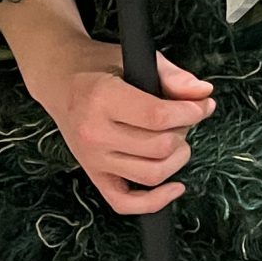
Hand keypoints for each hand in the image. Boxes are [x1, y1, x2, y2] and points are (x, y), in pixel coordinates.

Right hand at [0, 0, 214, 214]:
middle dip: (183, 130)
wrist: (58, 80)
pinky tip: (175, 186)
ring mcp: (92, 159)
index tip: (203, 105)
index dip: (191, 112)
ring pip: (151, 174)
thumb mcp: (134, 58)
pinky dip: (154, 202)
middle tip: (182, 116)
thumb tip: (203, 93)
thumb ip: (172, 76)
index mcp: (101, 98)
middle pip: (159, 147)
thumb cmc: (97, 66)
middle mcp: (94, 133)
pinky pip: (125, 202)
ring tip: (175, 137)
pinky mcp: (93, 175)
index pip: (158, 117)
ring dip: (176, 158)